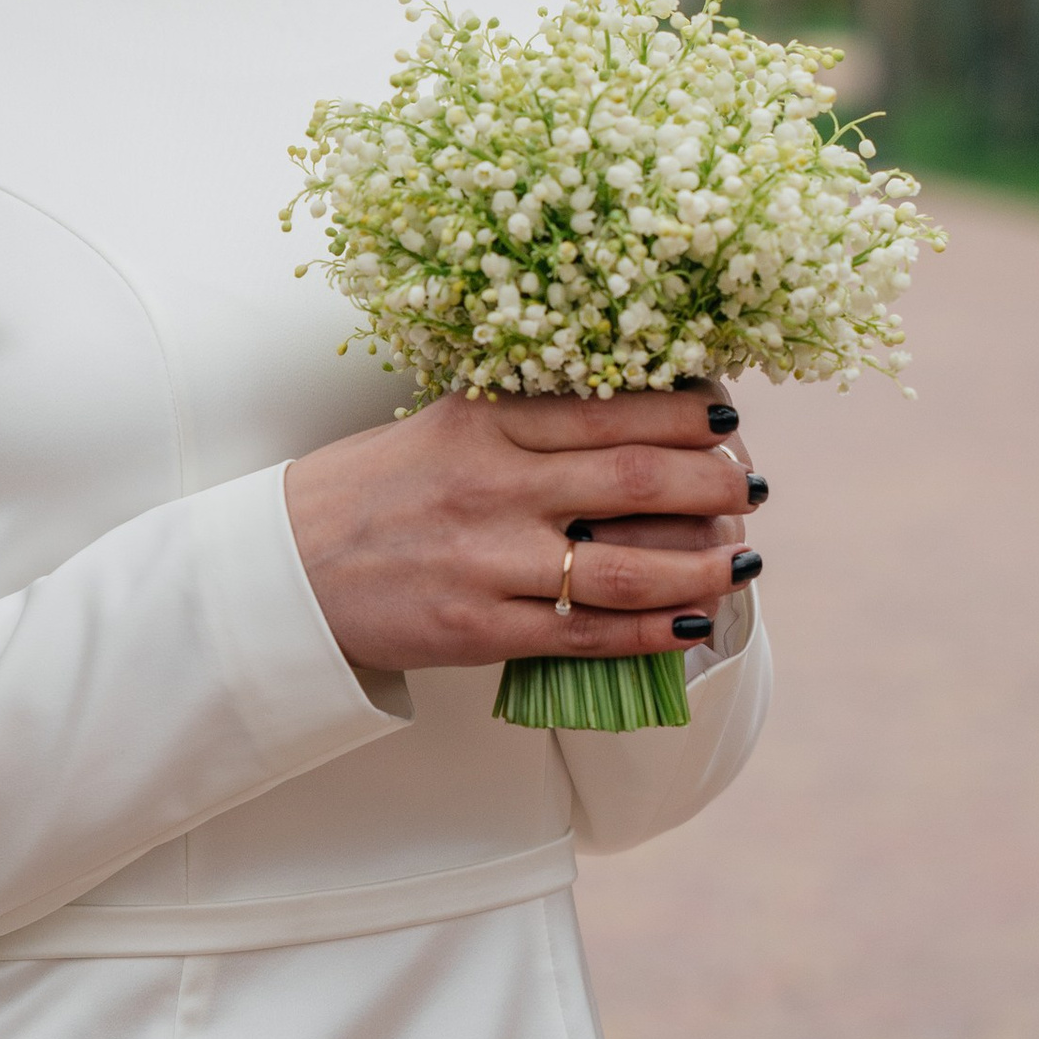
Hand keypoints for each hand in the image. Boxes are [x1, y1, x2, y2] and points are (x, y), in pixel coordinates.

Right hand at [283, 387, 761, 677]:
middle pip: (634, 477)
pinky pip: (587, 634)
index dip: (685, 410)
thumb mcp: (446, 426)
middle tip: (750, 486)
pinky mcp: (479, 628)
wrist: (288, 567)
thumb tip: (638, 413)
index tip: (728, 412)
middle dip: (711, 483)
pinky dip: (653, 630)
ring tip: (743, 560)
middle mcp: (490, 484)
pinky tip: (694, 620)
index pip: (609, 405)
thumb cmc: (375, 488)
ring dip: (701, 565)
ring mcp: (487, 561)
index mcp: (483, 420)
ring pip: (625, 567)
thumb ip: (529, 420)